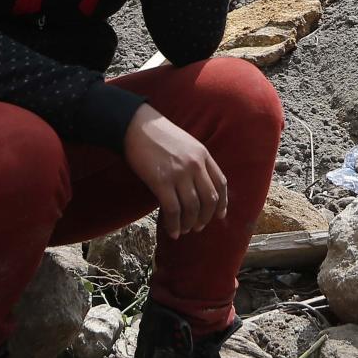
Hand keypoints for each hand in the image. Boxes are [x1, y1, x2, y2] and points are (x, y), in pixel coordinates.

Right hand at [123, 105, 227, 238]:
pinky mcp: (161, 182)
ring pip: (192, 208)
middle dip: (206, 217)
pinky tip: (172, 231)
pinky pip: (173, 210)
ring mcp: (179, 174)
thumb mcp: (186, 143)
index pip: (220, 183)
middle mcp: (195, 165)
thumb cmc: (158, 134)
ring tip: (184, 230)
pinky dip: (174, 224)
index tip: (219, 215)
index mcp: (203, 154)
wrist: (135, 126)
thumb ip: (196, 162)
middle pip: (209, 199)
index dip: (222, 203)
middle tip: (199, 227)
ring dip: (190, 224)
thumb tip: (198, 187)